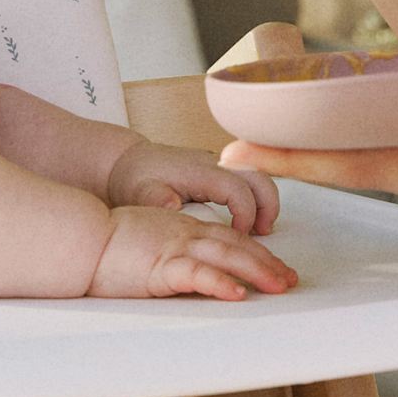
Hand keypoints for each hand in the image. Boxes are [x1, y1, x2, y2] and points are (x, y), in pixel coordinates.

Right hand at [87, 206, 298, 300]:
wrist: (81, 238)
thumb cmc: (106, 244)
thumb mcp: (146, 240)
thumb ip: (168, 250)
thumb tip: (182, 269)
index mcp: (180, 227)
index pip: (227, 237)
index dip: (254, 251)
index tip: (274, 266)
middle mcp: (184, 233)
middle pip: (236, 244)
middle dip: (266, 262)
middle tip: (289, 279)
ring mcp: (174, 248)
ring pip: (226, 256)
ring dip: (256, 271)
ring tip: (279, 286)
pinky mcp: (160, 267)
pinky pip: (196, 274)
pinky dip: (219, 282)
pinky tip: (237, 293)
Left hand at [105, 139, 280, 234]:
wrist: (129, 162)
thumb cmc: (135, 178)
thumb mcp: (139, 192)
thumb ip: (156, 200)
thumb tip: (173, 207)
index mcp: (198, 171)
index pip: (236, 188)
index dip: (245, 213)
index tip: (239, 234)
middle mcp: (214, 164)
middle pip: (258, 178)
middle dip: (268, 206)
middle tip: (263, 233)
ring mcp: (218, 166)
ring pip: (257, 178)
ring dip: (264, 203)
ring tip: (258, 232)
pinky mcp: (218, 172)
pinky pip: (248, 182)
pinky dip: (255, 200)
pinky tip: (245, 223)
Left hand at [222, 60, 397, 279]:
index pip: (368, 165)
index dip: (301, 158)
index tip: (238, 158)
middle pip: (363, 158)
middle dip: (298, 150)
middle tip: (229, 143)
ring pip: (394, 147)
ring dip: (338, 137)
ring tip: (285, 119)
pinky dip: (392, 123)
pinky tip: (379, 109)